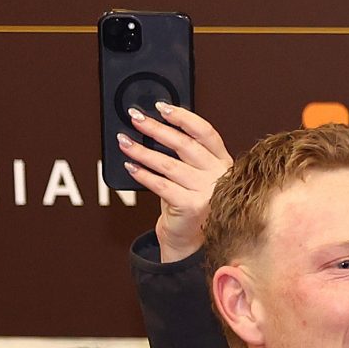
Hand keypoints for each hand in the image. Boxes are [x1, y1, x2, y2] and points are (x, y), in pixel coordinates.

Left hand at [120, 102, 233, 266]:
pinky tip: (131, 166)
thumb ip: (184, 154)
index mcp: (224, 163)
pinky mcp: (192, 207)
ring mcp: (208, 193)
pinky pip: (161, 185)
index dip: (184, 117)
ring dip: (142, 151)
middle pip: (185, 145)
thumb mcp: (193, 174)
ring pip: (169, 164)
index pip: (206, 134)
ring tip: (124, 142)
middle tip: (135, 118)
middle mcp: (220, 176)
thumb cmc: (191, 203)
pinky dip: (143, 175)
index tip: (161, 107)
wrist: (191, 240)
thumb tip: (152, 127)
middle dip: (157, 128)